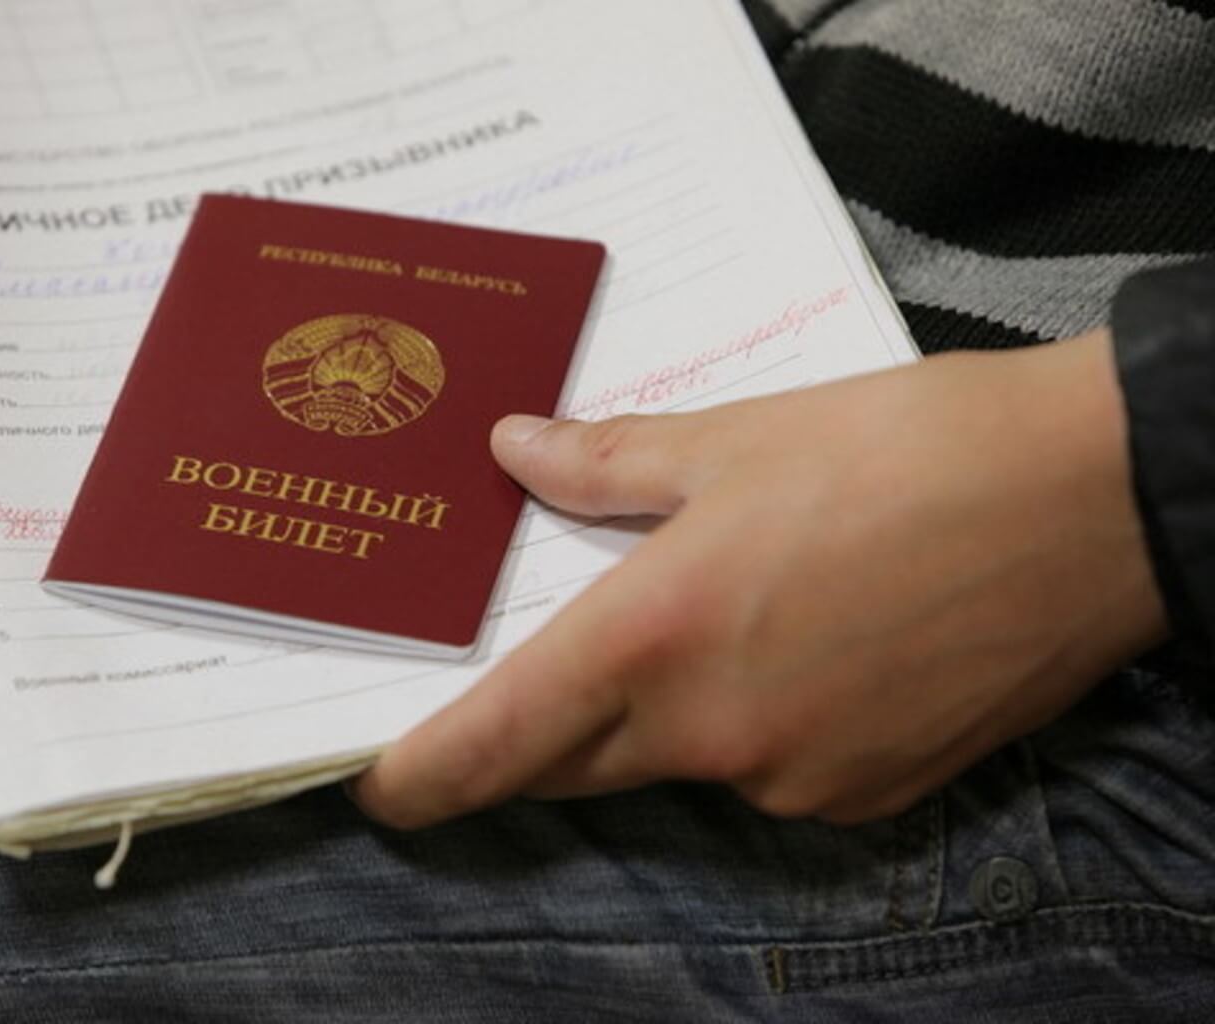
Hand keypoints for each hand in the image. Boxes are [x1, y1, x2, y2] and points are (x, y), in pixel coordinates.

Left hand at [352, 329, 1166, 827]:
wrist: (1090, 501)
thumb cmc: (905, 451)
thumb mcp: (735, 440)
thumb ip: (605, 462)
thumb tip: (515, 451)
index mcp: (656, 639)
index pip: (498, 741)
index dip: (424, 775)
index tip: (378, 787)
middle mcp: (714, 733)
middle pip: (574, 763)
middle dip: (534, 735)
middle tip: (533, 673)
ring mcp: (795, 777)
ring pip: (678, 763)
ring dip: (663, 712)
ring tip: (716, 616)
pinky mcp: (866, 793)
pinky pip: (768, 772)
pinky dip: (752, 724)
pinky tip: (800, 647)